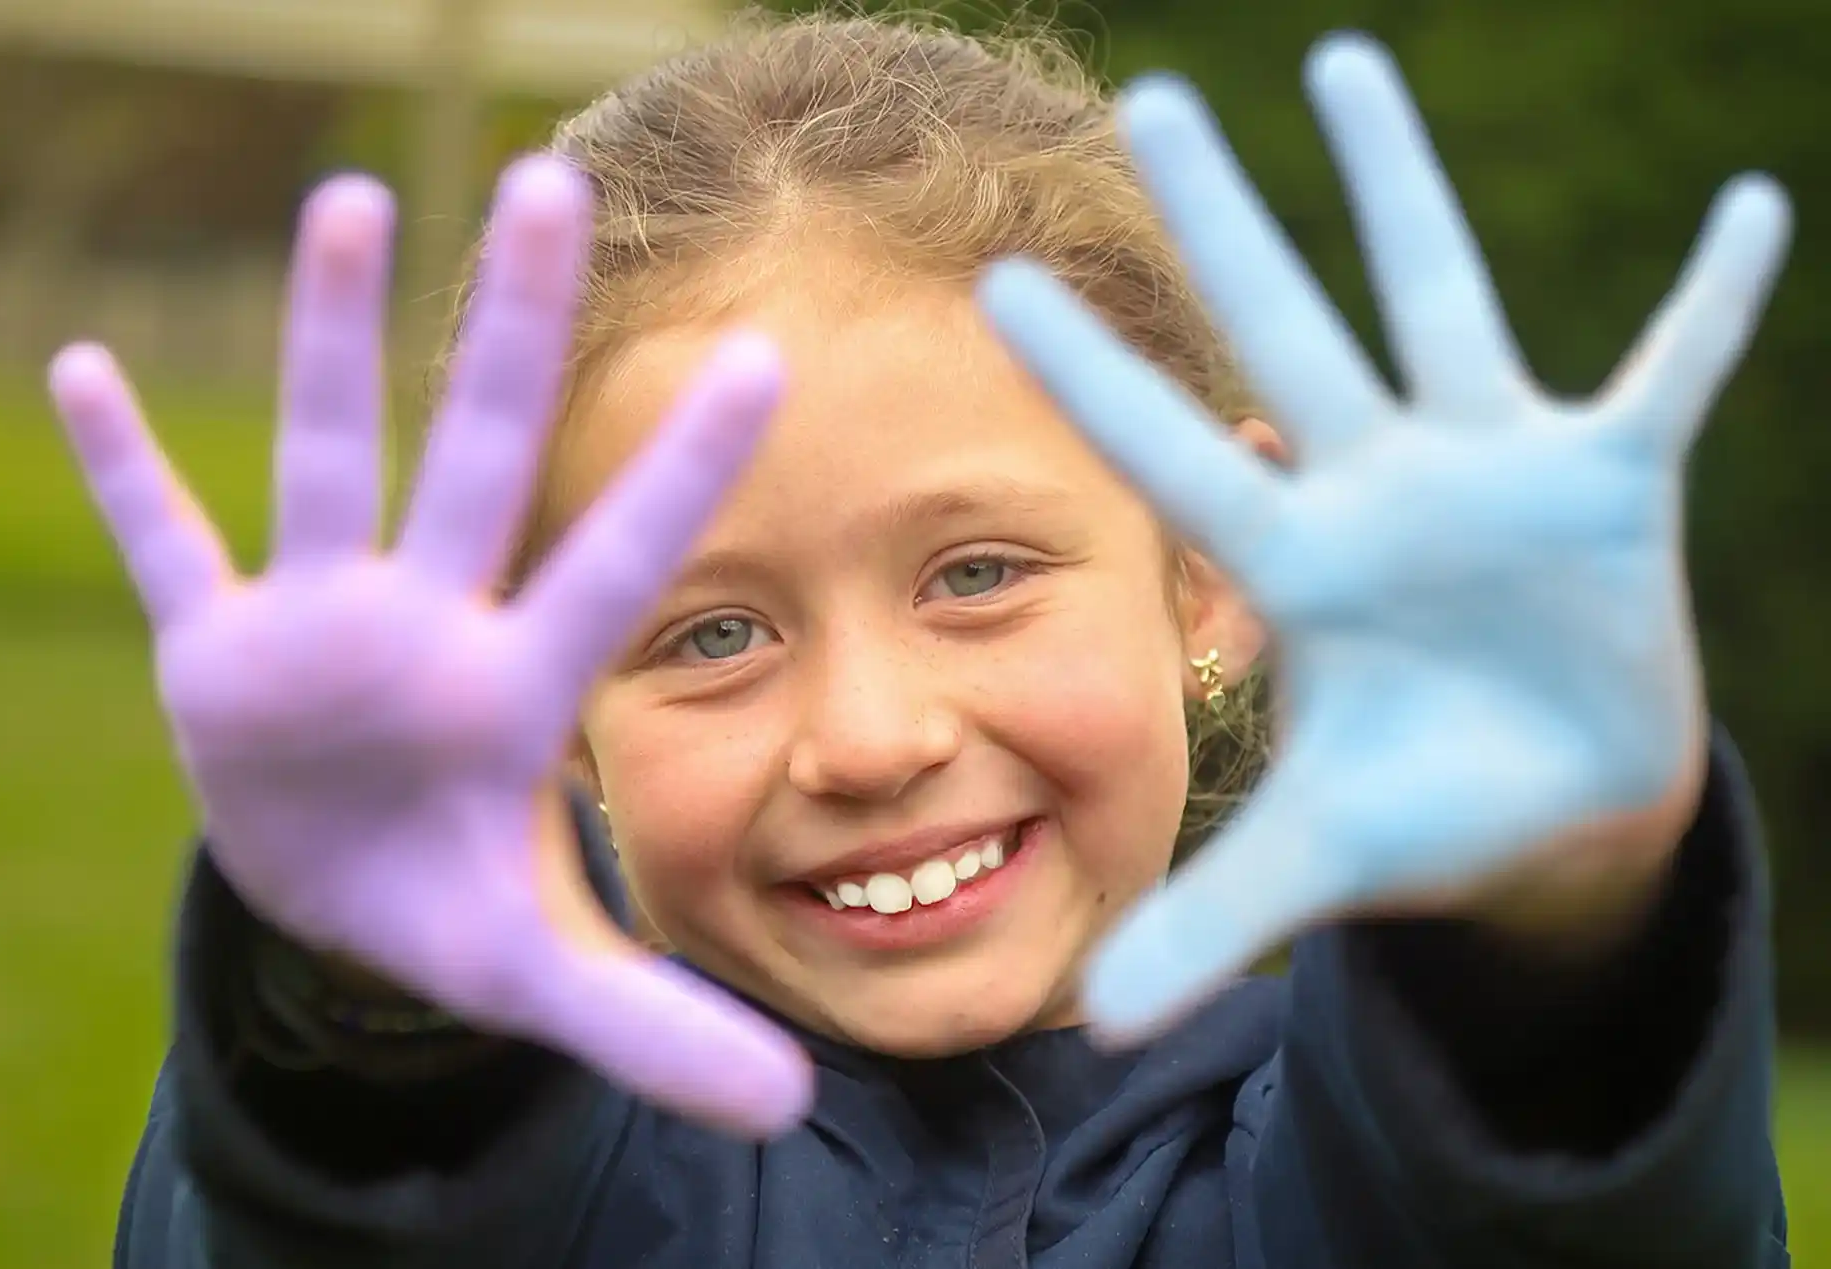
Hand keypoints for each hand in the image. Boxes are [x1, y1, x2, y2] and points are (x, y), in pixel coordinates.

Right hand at [49, 157, 812, 1134]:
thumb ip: (657, 1028)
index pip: (615, 560)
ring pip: (325, 459)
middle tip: (553, 182)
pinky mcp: (215, 650)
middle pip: (481, 457)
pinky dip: (126, 475)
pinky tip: (87, 374)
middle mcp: (426, 625)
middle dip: (511, 334)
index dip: (681, 472)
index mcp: (514, 691)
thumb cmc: (452, 906)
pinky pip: (167, 547)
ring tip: (349, 198)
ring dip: (327, 342)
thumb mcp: (543, 978)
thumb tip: (791, 1109)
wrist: (336, 896)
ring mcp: (317, 623)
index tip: (763, 355)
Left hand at [981, 34, 1790, 1041]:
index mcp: (1298, 565)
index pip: (1173, 450)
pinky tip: (1753, 210)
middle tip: (1149, 94)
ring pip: (1442, 300)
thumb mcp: (1315, 860)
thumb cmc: (1418, 815)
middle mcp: (1379, 488)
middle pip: (1289, 325)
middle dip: (1225, 219)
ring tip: (1344, 66)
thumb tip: (1095, 1019)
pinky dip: (1713, 303)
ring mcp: (1494, 472)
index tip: (998, 278)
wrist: (1549, 809)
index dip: (1093, 375)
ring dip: (1399, 188)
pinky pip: (1673, 371)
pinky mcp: (1615, 485)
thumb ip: (1211, 919)